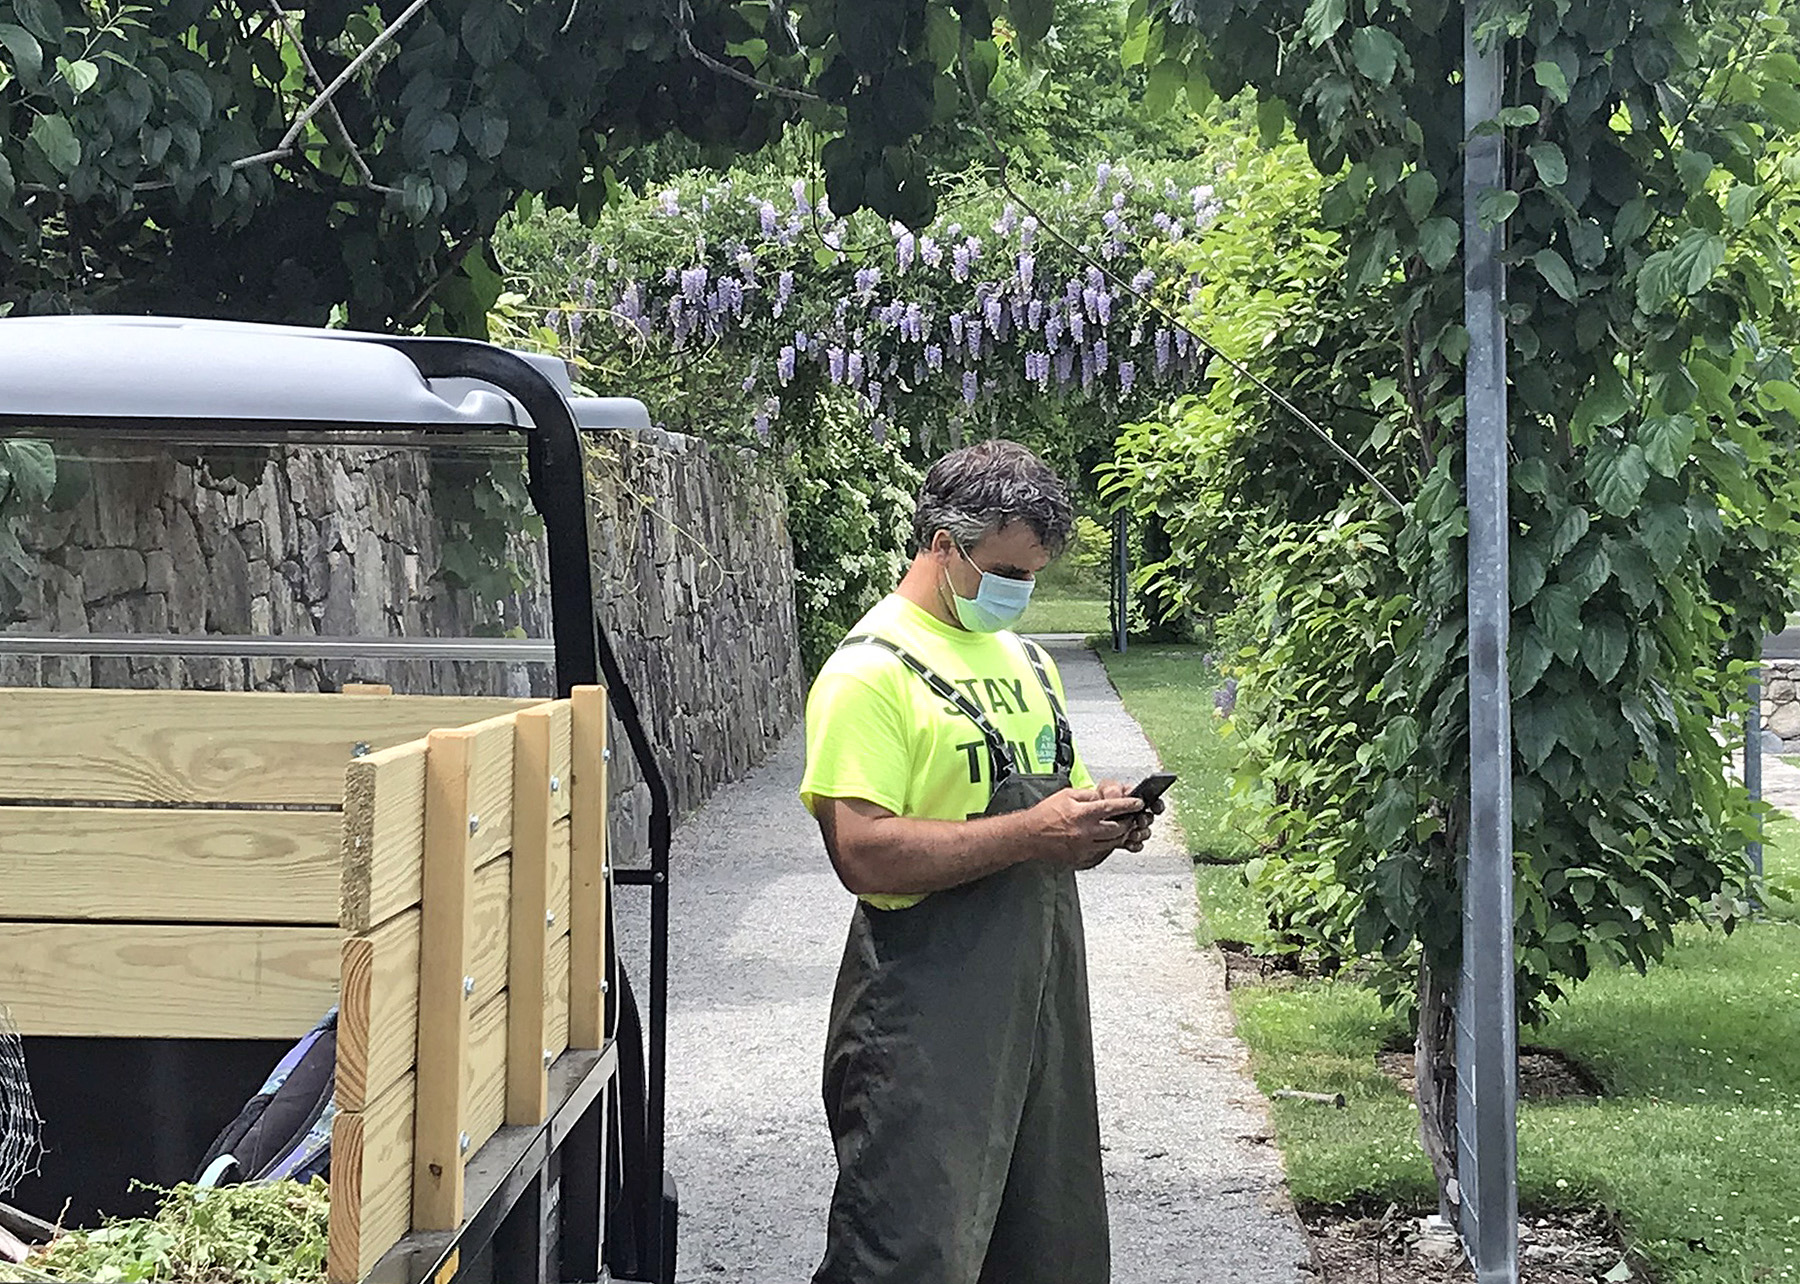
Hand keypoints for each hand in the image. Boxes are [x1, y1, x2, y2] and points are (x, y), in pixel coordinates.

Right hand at [1027, 786, 1144, 866]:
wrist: (1029, 835)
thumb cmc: (1044, 815)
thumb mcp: (1066, 795)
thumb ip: (1087, 795)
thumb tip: (1102, 796)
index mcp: (1083, 813)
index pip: (1113, 807)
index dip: (1129, 805)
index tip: (1138, 803)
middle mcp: (1086, 832)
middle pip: (1117, 828)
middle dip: (1127, 822)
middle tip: (1130, 818)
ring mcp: (1084, 847)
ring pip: (1112, 843)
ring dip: (1119, 836)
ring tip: (1120, 829)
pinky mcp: (1081, 858)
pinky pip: (1101, 853)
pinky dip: (1106, 846)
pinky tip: (1104, 840)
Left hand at [1096, 780, 1160, 855]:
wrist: (1088, 815)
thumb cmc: (1099, 797)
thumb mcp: (1105, 788)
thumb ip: (1113, 790)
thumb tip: (1120, 797)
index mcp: (1136, 799)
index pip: (1154, 802)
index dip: (1158, 805)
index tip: (1155, 808)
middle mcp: (1137, 814)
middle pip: (1150, 819)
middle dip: (1145, 820)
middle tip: (1139, 821)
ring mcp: (1132, 828)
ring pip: (1144, 833)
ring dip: (1140, 834)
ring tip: (1132, 833)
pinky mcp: (1126, 840)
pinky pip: (1136, 845)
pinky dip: (1134, 845)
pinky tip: (1128, 843)